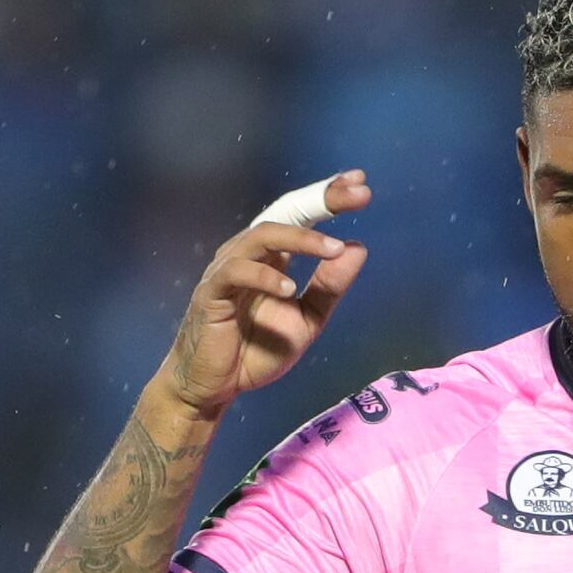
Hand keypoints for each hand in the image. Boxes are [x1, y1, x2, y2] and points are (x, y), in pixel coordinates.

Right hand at [153, 171, 371, 422]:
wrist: (214, 388)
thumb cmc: (255, 351)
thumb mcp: (307, 320)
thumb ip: (329, 287)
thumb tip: (358, 246)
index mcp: (272, 256)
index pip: (302, 216)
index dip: (329, 197)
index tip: (361, 184)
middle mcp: (249, 253)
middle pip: (286, 212)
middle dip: (322, 199)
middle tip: (358, 193)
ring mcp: (227, 269)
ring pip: (262, 235)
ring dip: (301, 238)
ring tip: (334, 248)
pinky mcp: (211, 293)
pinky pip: (236, 273)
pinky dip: (264, 276)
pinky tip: (289, 288)